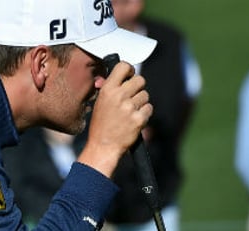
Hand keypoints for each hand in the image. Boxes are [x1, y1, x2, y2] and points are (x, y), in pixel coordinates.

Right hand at [78, 61, 152, 176]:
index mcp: (108, 89)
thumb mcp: (99, 103)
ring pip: (145, 95)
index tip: (129, 76)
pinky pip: (149, 108)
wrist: (103, 146)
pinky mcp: (139, 119)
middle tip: (132, 96)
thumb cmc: (100, 125)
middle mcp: (119, 96)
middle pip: (140, 79)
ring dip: (141, 102)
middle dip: (138, 87)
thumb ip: (108, 87)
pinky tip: (135, 119)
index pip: (124, 66)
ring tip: (131, 111)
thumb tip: (115, 75)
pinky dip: (144, 113)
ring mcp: (130, 108)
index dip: (129, 70)